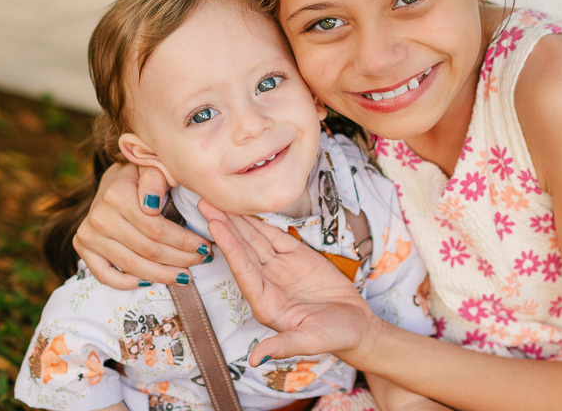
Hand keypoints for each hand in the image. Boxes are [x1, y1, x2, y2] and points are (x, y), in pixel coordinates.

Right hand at [73, 162, 209, 287]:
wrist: (113, 182)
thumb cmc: (142, 176)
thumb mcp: (152, 168)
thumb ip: (155, 180)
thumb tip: (152, 205)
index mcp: (116, 195)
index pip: (157, 228)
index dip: (184, 241)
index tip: (206, 246)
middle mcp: (99, 216)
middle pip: (147, 249)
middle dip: (180, 259)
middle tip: (202, 261)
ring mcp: (88, 234)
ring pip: (131, 265)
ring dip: (162, 275)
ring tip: (185, 277)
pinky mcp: (82, 247)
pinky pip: (104, 275)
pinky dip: (127, 284)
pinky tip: (151, 283)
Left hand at [200, 201, 379, 365]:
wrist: (356, 327)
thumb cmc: (335, 337)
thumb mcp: (310, 342)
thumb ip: (283, 347)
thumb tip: (256, 360)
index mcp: (265, 304)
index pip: (243, 271)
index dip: (229, 247)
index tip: (215, 226)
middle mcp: (267, 284)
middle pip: (242, 251)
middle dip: (224, 227)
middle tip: (205, 202)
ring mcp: (281, 269)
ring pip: (255, 240)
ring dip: (238, 221)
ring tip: (219, 200)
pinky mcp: (297, 257)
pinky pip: (275, 236)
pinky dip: (261, 222)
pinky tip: (246, 209)